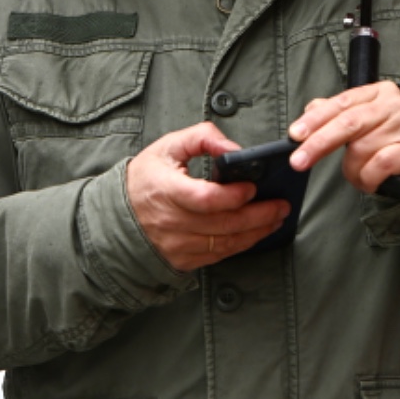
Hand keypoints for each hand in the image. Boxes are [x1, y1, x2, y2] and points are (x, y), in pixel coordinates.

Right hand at [126, 123, 291, 271]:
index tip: (253, 187)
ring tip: (276, 218)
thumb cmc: (145, 178)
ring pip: (226, 243)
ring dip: (256, 232)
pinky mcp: (183, 260)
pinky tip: (256, 233)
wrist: (118, 216)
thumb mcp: (167, 147)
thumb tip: (232, 148)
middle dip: (259, 215)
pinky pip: (219, 255)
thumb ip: (202, 138)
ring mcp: (177, 245)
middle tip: (281, 205)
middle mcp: (172, 222)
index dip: (234, 195)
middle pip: (224, 224)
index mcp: (166, 191)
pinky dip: (241, 245)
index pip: (206, 199)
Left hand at [287, 82, 399, 193]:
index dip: (315, 120)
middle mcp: (394, 104)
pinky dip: (369, 178)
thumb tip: (309, 110)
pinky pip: (380, 165)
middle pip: (348, 123)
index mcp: (378, 92)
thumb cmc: (392, 137)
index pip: (340, 103)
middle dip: (319, 144)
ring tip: (360, 176)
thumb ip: (337, 113)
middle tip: (299, 161)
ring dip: (353, 171)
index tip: (295, 135)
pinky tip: (371, 182)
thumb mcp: (366, 119)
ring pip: (361, 150)